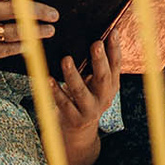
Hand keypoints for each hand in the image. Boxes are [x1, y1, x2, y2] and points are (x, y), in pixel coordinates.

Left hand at [51, 39, 119, 164]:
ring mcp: (90, 110)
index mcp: (112, 86)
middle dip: (100, 61)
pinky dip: (55, 92)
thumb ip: (96, 66)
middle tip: (96, 44)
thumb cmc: (86, 98)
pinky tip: (48, 80)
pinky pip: (64, 104)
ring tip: (66, 60)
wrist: (80, 132)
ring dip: (73, 75)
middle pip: (103, 78)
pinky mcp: (74, 119)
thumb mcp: (96, 84)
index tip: (112, 31)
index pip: (116, 65)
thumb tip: (95, 36)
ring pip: (81, 92)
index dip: (115, 48)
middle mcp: (104, 98)